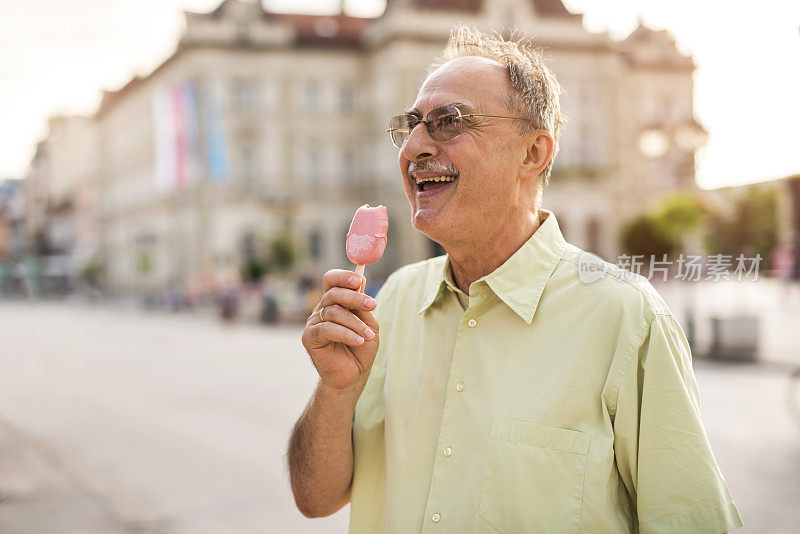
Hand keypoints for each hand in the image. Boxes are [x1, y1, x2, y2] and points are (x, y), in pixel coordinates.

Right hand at [302, 269, 379, 391]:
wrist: (353, 375)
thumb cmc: (361, 349)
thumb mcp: (368, 324)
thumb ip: (363, 306)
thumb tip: (361, 280)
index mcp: (334, 302)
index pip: (332, 280)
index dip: (343, 277)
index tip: (359, 280)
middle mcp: (321, 310)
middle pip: (333, 292)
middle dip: (354, 297)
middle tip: (372, 305)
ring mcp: (313, 323)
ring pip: (333, 312)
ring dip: (355, 323)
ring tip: (369, 336)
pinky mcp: (309, 337)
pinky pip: (327, 329)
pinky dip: (346, 334)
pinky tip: (358, 341)